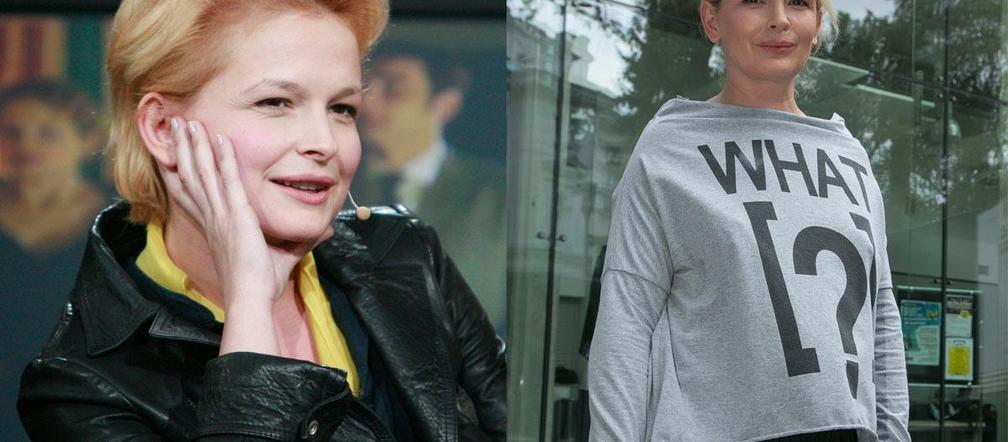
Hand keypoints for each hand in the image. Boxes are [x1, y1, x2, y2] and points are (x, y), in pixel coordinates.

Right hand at [157, 118, 331, 354]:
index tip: (171, 155)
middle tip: (176, 125)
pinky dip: (223, 158)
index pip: (191, 195)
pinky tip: (220, 138)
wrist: (251, 299)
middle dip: (184, 148)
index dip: (180, 173)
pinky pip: (227, 180)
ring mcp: (221, 215)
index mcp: (216, 229)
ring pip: (202, 172)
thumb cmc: (260, 286)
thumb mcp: (283, 257)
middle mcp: (213, 218)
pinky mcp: (236, 215)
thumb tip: (325, 231)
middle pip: (191, 175)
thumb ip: (300, 241)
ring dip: (195, 145)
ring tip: (187, 122)